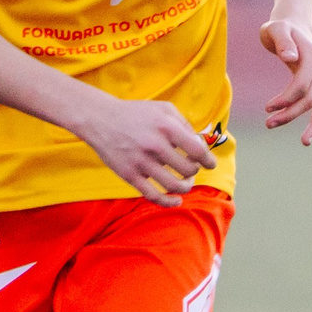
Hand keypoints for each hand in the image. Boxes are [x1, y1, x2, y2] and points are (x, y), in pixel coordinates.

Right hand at [72, 95, 217, 204]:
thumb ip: (185, 124)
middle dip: (194, 172)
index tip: (210, 164)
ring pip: (174, 185)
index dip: (208, 160)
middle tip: (192, 170)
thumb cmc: (137, 113)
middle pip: (188, 169)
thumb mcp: (164, 109)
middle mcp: (155, 145)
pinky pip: (153, 195)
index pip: (197, 150)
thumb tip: (201, 145)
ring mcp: (141, 162)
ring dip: (185, 187)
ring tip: (186, 183)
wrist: (101, 119)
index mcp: (166, 126)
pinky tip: (177, 201)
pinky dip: (168, 202)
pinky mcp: (130, 175)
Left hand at [259, 18, 311, 144]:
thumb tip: (290, 58)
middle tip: (269, 124)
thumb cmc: (280, 28)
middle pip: (311, 98)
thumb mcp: (276, 29)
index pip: (301, 85)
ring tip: (305, 142)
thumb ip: (282, 42)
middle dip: (291, 114)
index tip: (268, 108)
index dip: (286, 99)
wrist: (293, 24)